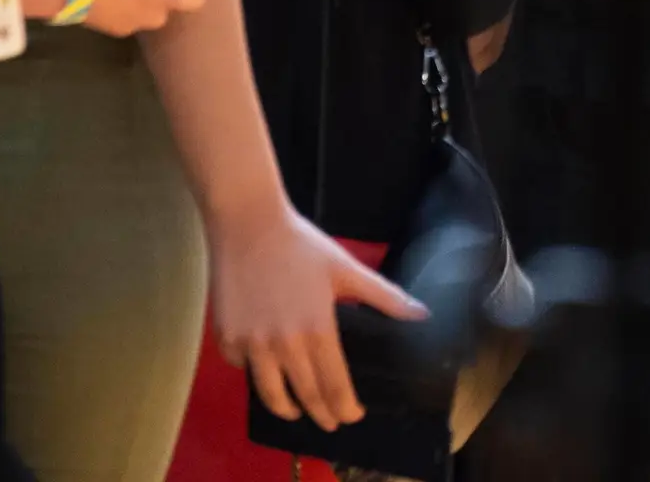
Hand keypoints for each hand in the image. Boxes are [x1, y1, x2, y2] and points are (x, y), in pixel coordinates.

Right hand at [210, 197, 424, 430]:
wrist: (248, 225)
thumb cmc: (301, 246)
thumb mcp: (347, 269)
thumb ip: (384, 296)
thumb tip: (422, 313)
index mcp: (317, 329)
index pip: (334, 383)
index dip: (345, 405)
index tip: (353, 416)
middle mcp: (284, 344)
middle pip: (305, 393)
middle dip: (321, 413)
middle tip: (331, 424)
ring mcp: (252, 344)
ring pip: (270, 391)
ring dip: (286, 407)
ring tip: (296, 411)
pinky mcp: (227, 338)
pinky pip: (242, 367)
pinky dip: (254, 373)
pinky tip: (265, 371)